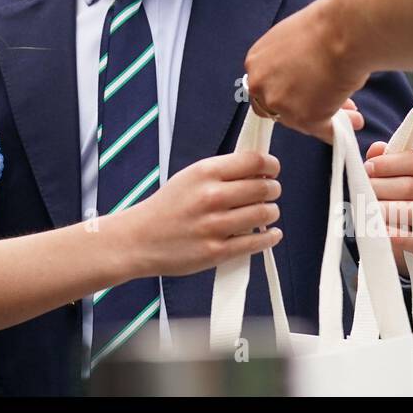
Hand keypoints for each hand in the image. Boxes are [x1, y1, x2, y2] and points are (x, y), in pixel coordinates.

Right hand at [123, 149, 282, 277]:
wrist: (139, 239)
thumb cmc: (167, 207)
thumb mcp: (190, 177)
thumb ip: (222, 172)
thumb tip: (259, 170)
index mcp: (204, 173)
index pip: (254, 160)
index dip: (270, 164)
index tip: (272, 169)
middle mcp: (211, 196)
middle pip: (263, 187)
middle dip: (273, 189)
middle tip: (271, 192)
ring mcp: (214, 225)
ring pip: (264, 214)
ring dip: (271, 212)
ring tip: (266, 212)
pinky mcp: (217, 251)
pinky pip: (256, 242)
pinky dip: (269, 237)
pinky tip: (270, 233)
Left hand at [245, 1, 368, 139]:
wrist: (345, 31)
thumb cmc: (327, 28)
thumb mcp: (292, 40)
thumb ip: (286, 62)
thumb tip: (301, 78)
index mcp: (255, 63)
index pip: (263, 88)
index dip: (286, 94)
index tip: (304, 94)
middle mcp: (261, 85)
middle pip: (276, 109)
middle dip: (303, 108)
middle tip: (326, 106)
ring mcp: (281, 104)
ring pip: (302, 122)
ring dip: (326, 118)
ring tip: (351, 116)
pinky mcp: (305, 119)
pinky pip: (323, 131)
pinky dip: (336, 131)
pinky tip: (349, 126)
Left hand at [364, 141, 412, 273]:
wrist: (407, 235)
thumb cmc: (394, 198)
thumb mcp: (389, 175)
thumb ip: (382, 160)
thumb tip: (377, 149)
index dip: (390, 163)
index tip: (367, 167)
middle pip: (412, 186)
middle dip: (381, 188)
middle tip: (361, 191)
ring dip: (386, 210)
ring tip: (366, 210)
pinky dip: (395, 235)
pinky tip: (378, 231)